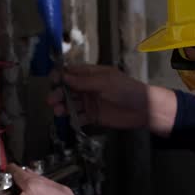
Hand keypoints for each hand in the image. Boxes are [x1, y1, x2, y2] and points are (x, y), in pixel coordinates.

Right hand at [47, 64, 164, 129]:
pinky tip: (69, 121)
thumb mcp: (105, 82)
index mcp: (92, 75)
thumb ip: (84, 81)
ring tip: (58, 111)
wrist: (143, 109)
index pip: (72, 73)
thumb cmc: (126, 90)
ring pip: (71, 104)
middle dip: (59, 93)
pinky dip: (73, 119)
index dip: (60, 76)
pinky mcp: (93, 117)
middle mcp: (88, 88)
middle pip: (68, 89)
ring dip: (63, 107)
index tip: (52, 81)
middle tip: (52, 100)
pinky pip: (79, 118)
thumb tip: (64, 77)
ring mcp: (90, 102)